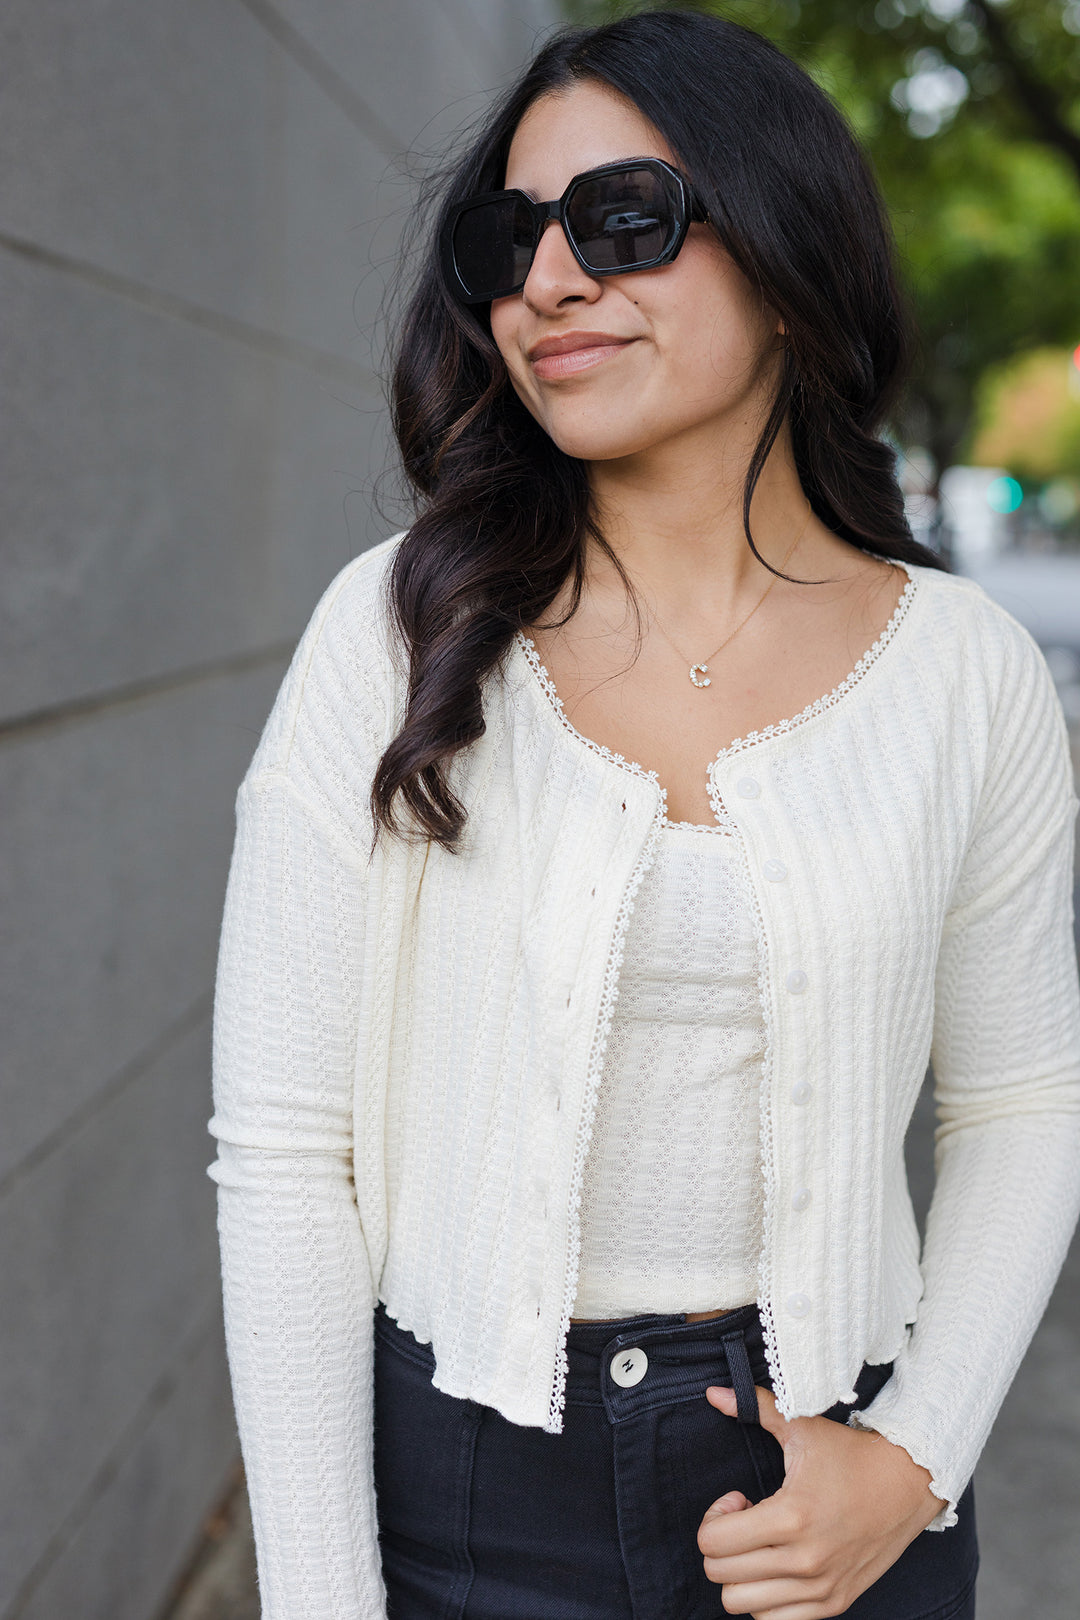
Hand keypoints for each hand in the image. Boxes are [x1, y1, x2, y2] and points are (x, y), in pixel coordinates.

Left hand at [696, 1384, 945, 1618]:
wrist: (907, 1484)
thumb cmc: (850, 1454)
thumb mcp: (802, 1425)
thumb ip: (754, 1407)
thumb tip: (713, 1393)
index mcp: (791, 1516)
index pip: (713, 1542)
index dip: (713, 1516)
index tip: (738, 1498)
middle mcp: (804, 1560)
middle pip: (720, 1575)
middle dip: (720, 1544)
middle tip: (745, 1520)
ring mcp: (820, 1587)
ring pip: (741, 1605)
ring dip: (740, 1574)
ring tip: (761, 1545)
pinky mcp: (834, 1603)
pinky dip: (765, 1599)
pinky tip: (778, 1567)